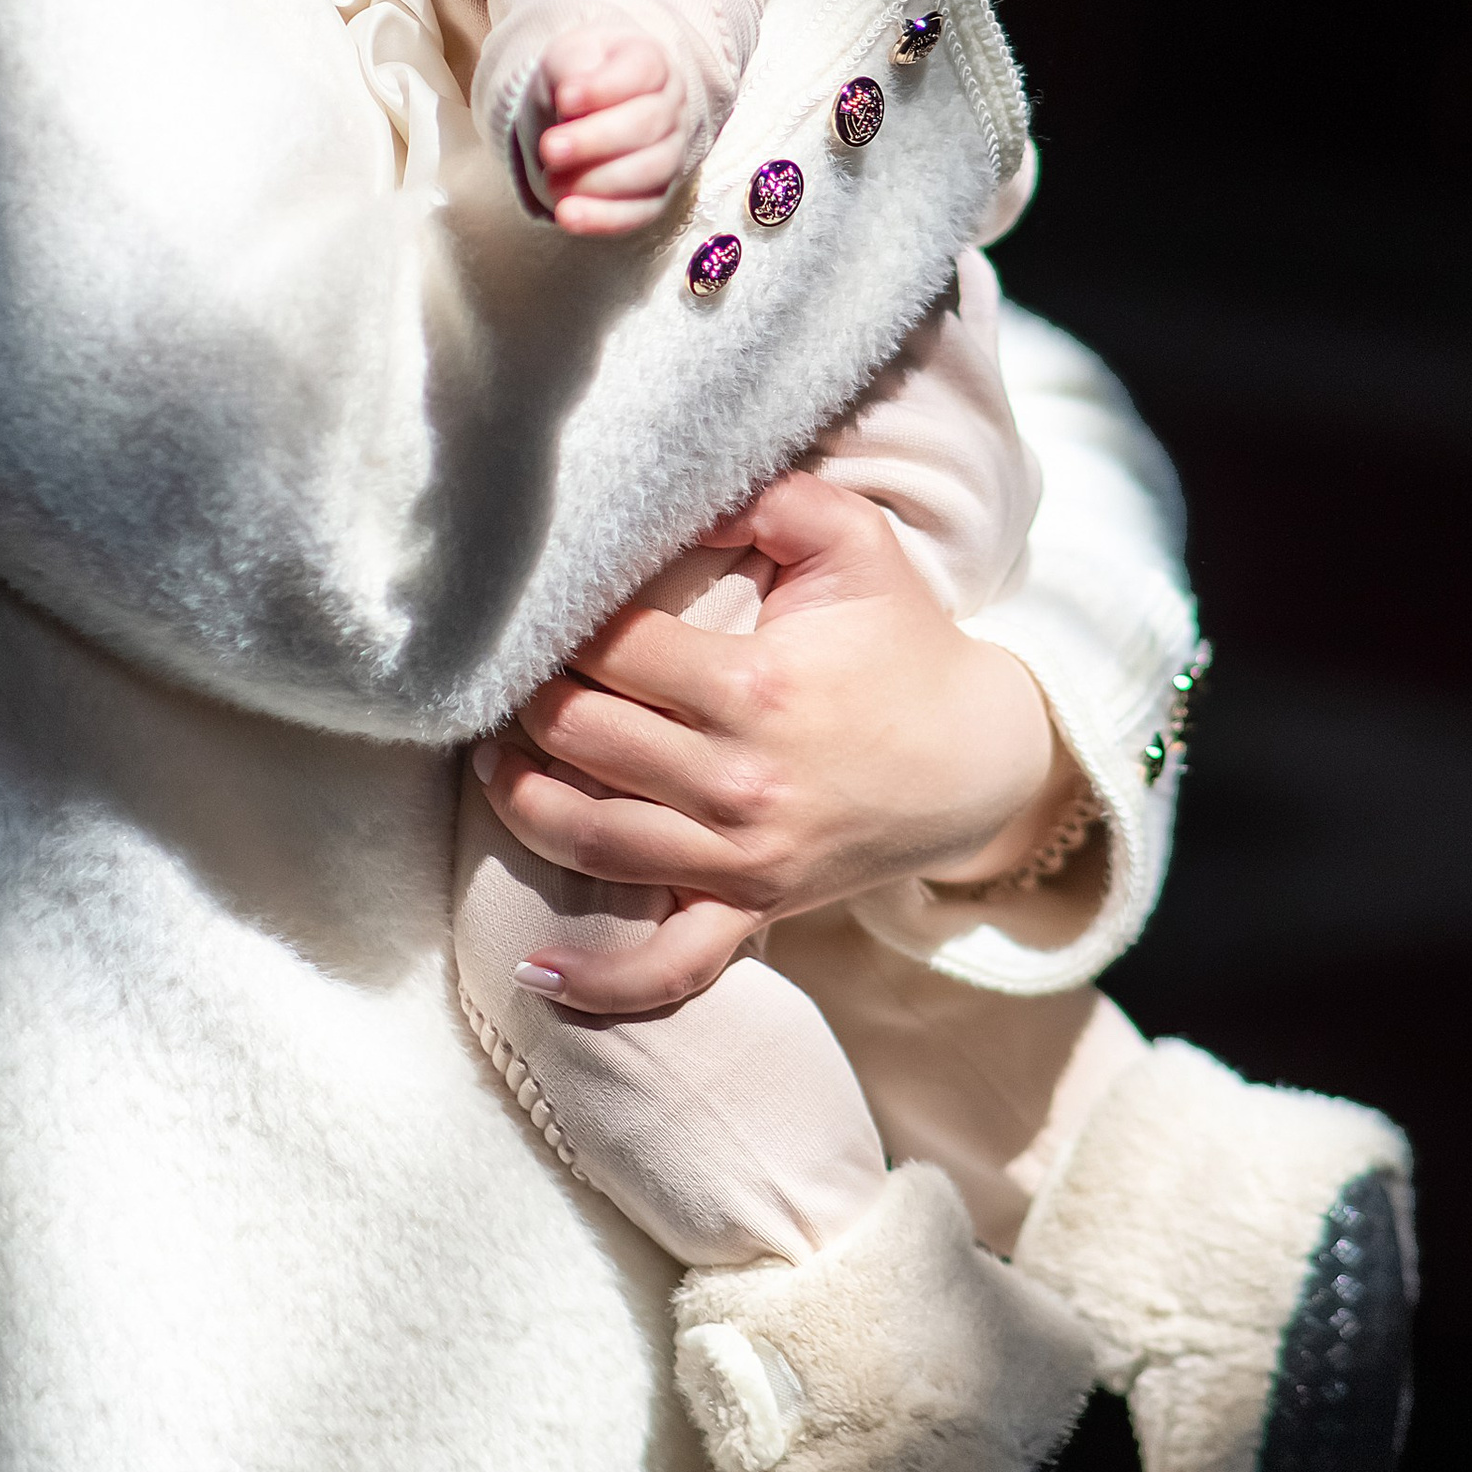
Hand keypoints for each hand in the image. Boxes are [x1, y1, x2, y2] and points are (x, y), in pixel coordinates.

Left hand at [470, 473, 1073, 1009]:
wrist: (978, 759)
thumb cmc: (903, 642)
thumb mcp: (855, 542)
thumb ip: (771, 497)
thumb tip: (680, 492)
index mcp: (754, 688)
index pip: (610, 653)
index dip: (562, 626)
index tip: (542, 610)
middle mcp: (739, 782)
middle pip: (583, 740)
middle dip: (527, 705)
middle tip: (502, 679)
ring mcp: (744, 859)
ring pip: (593, 840)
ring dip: (522, 801)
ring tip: (493, 764)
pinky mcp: (754, 910)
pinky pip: (671, 965)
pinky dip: (603, 979)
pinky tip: (537, 972)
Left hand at [535, 30, 689, 236]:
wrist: (581, 104)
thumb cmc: (580, 74)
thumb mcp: (570, 55)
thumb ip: (572, 67)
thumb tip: (572, 100)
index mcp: (653, 65)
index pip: (643, 71)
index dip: (604, 88)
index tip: (564, 98)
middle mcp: (670, 109)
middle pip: (648, 124)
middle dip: (596, 140)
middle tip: (550, 148)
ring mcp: (669, 154)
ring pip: (650, 171)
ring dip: (598, 181)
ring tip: (551, 182)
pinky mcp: (656, 195)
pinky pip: (639, 212)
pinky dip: (603, 218)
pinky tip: (568, 215)